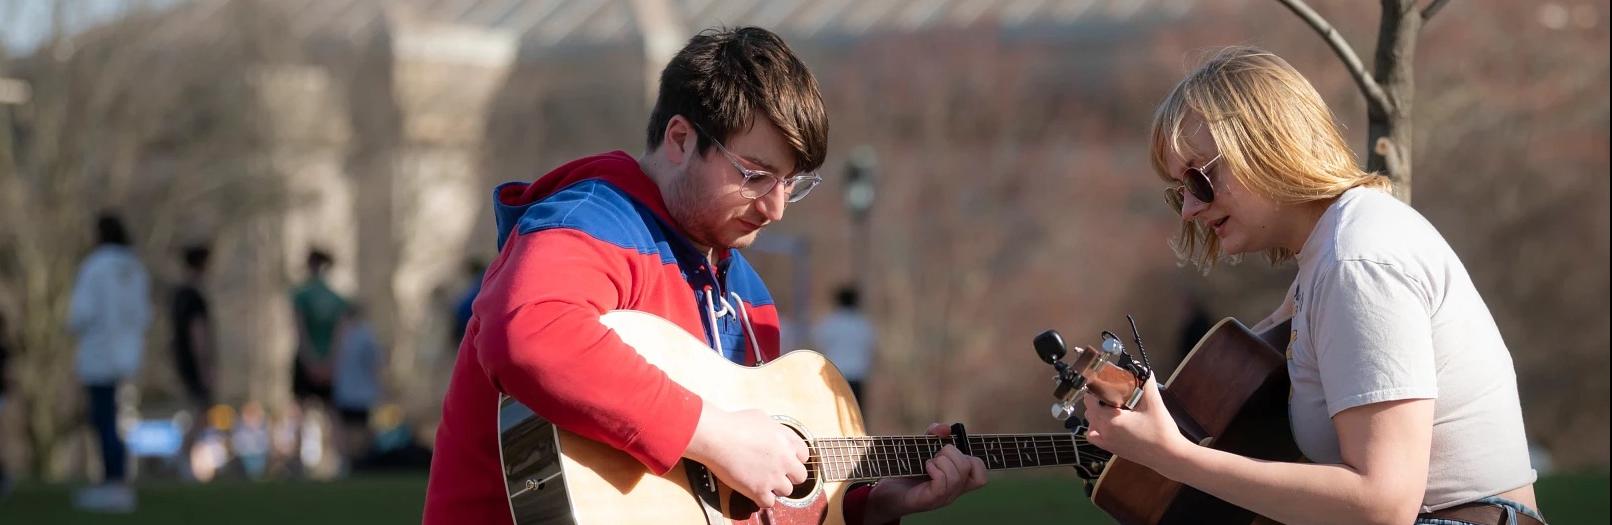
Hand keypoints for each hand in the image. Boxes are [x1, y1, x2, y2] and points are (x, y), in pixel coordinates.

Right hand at [684, 406, 808, 508]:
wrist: (717, 437)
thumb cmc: (734, 424)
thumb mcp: (762, 418)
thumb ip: (775, 430)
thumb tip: (774, 434)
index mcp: (788, 441)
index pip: (804, 455)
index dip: (794, 459)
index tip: (786, 461)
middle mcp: (785, 460)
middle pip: (800, 476)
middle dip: (789, 475)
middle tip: (776, 472)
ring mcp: (774, 476)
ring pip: (787, 491)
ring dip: (776, 487)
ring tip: (762, 480)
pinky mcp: (759, 490)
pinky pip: (769, 503)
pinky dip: (762, 499)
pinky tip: (754, 490)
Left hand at [863, 422, 987, 523]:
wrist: (885, 492)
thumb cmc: (906, 472)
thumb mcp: (921, 448)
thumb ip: (933, 436)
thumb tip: (945, 428)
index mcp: (957, 480)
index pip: (981, 474)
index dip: (972, 458)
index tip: (952, 451)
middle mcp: (954, 491)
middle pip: (970, 467)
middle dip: (952, 453)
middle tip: (936, 455)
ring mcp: (943, 497)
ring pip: (957, 476)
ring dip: (942, 461)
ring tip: (929, 461)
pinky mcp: (929, 500)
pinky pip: (942, 483)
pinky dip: (934, 469)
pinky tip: (925, 466)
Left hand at [1082, 376, 1192, 469]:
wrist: (1168, 456)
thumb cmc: (1161, 431)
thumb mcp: (1153, 403)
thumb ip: (1145, 383)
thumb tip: (1141, 369)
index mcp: (1110, 420)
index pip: (1090, 399)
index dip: (1096, 388)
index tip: (1106, 383)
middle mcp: (1104, 433)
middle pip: (1089, 410)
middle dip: (1098, 400)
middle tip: (1114, 394)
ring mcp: (1107, 443)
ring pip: (1090, 424)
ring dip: (1096, 414)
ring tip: (1112, 408)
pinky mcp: (1112, 450)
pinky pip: (1095, 437)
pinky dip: (1097, 429)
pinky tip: (1111, 423)